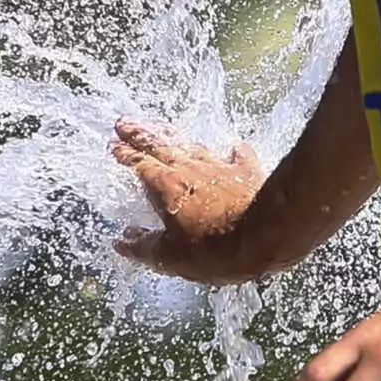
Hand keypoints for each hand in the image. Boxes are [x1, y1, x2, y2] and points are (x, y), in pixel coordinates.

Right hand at [110, 121, 267, 283]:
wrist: (267, 234)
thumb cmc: (216, 249)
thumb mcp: (172, 257)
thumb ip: (145, 248)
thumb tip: (121, 241)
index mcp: (165, 187)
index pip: (139, 165)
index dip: (125, 155)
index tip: (114, 145)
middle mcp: (189, 170)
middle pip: (160, 147)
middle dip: (140, 135)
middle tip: (125, 123)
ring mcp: (219, 167)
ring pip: (192, 147)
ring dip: (176, 139)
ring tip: (165, 132)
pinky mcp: (246, 171)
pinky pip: (238, 155)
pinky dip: (233, 150)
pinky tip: (233, 146)